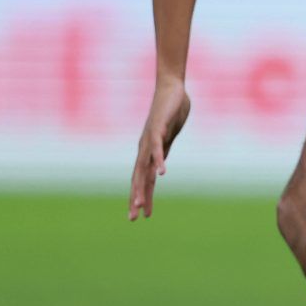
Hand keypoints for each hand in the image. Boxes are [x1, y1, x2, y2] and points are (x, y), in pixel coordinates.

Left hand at [128, 76, 191, 219]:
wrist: (171, 87)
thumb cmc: (171, 110)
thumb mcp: (169, 135)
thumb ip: (165, 147)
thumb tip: (163, 158)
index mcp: (149, 152)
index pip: (143, 179)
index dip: (142, 197)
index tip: (141, 215)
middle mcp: (145, 149)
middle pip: (139, 178)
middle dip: (136, 199)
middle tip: (133, 218)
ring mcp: (150, 140)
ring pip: (144, 168)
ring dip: (142, 187)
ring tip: (140, 204)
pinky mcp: (158, 130)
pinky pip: (158, 150)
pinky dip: (158, 162)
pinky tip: (162, 174)